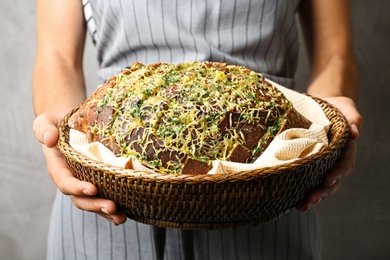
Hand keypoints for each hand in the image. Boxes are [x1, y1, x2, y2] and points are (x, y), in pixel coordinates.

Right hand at [33, 113, 126, 224]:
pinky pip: (103, 198)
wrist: (69, 123)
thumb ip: (44, 129)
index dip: (77, 187)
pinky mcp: (97, 182)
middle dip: (96, 205)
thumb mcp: (46, 121)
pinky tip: (124, 215)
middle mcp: (71, 179)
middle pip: (81, 198)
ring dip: (106, 212)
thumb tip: (49, 139)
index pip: (66, 182)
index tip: (92, 189)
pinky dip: (112, 209)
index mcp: (58, 168)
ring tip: (121, 217)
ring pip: (93, 203)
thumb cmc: (57, 122)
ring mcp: (84, 183)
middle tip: (112, 207)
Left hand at [295, 96, 362, 210]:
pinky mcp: (308, 165)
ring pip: (319, 185)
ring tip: (302, 206)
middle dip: (323, 192)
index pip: (344, 164)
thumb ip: (352, 117)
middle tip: (311, 199)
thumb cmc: (336, 108)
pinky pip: (306, 180)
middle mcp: (334, 161)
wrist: (322, 108)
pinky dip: (300, 191)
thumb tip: (355, 131)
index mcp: (345, 150)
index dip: (337, 173)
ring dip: (312, 197)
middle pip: (332, 181)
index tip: (328, 180)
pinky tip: (291, 201)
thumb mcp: (346, 108)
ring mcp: (321, 165)